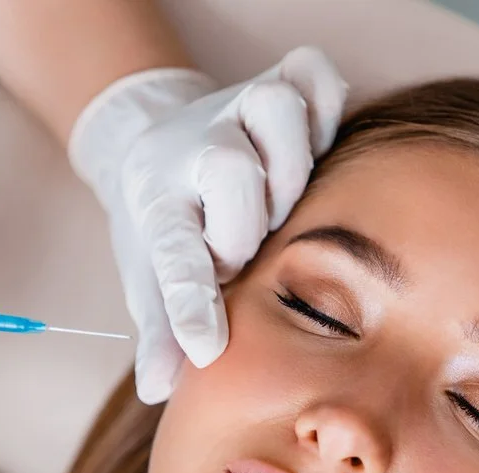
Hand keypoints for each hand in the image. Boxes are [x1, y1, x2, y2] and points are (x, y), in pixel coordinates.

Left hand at [69, 46, 347, 402]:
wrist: (160, 144)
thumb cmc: (170, 225)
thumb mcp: (152, 278)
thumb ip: (160, 332)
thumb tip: (155, 390)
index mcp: (157, 205)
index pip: (171, 256)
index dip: (190, 302)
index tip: (206, 346)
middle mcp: (195, 148)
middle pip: (230, 170)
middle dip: (246, 224)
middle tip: (246, 251)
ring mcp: (236, 107)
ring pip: (275, 110)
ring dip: (291, 164)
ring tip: (286, 202)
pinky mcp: (278, 80)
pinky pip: (314, 77)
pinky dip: (326, 106)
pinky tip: (319, 146)